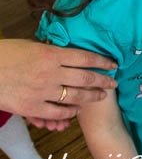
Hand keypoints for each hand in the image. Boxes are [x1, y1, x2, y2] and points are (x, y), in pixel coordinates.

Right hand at [0, 40, 115, 126]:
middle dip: (103, 81)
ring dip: (91, 97)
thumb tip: (68, 54)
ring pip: (75, 96)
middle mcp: (50, 73)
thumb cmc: (5, 54)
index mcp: (51, 54)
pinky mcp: (31, 107)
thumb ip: (52, 52)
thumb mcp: (32, 47)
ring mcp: (42, 91)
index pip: (86, 58)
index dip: (103, 62)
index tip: (113, 64)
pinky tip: (76, 110)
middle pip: (86, 78)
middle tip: (114, 83)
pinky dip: (69, 112)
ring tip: (101, 96)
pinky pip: (57, 112)